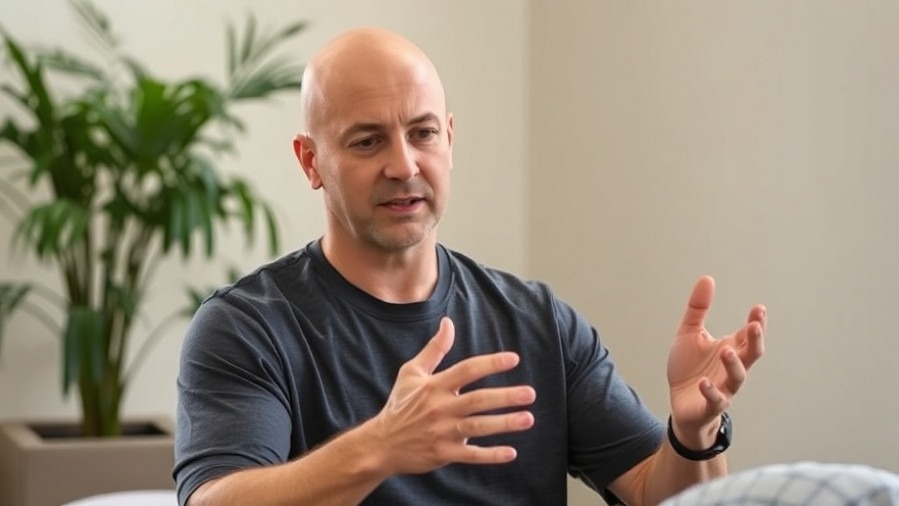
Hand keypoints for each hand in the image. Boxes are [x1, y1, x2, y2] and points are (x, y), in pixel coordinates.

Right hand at [370, 317, 536, 474]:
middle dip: (505, 396)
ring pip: (478, 427)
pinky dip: (490, 455)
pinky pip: (471, 455)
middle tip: (530, 393)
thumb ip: (434, 349)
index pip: (467, 370)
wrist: (381, 444)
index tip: (513, 359)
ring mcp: (442, 432)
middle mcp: (440, 408)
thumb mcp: (411, 372)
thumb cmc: (400, 405)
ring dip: (504, 423)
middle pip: (477, 400)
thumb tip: (448, 322)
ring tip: (528, 419)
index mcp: (434, 386)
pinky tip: (512, 452)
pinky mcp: (443, 453)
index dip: (490, 364)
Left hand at [666, 276, 765, 446]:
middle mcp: (731, 368)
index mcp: (730, 348)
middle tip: (755, 325)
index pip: (749, 334)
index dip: (756, 322)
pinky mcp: (710, 405)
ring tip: (726, 350)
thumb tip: (707, 278)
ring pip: (737, 377)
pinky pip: (716, 399)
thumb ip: (698, 309)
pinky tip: (704, 382)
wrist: (680, 403)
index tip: (759, 308)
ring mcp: (724, 387)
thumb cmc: (690, 368)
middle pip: (751, 354)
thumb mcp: (689, 333)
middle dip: (755, 340)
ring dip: (734, 364)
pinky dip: (711, 391)